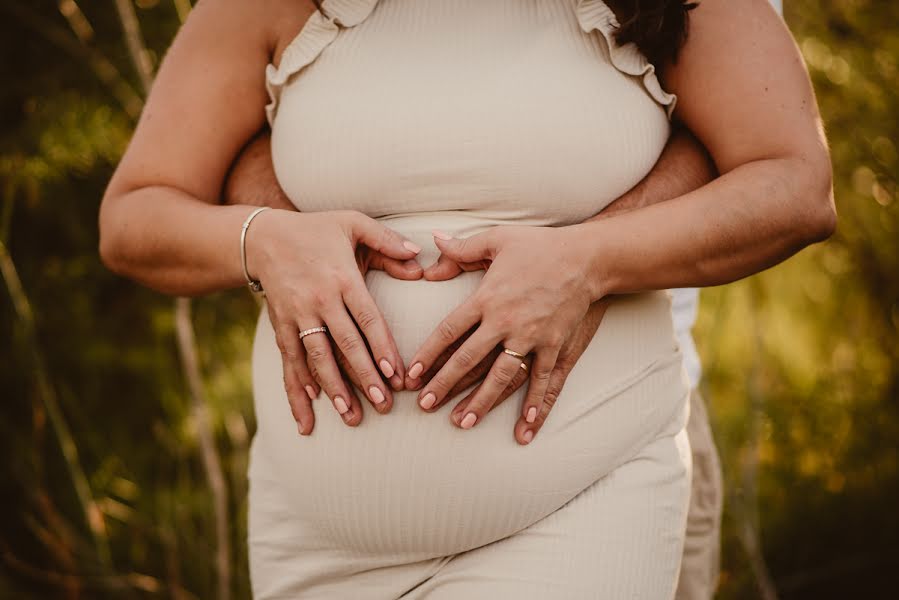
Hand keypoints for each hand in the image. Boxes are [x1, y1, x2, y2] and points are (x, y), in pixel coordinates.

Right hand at [247, 209, 421, 433]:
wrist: (263, 236)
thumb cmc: (317, 229)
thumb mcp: (353, 223)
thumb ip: (386, 240)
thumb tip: (418, 256)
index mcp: (342, 278)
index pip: (367, 319)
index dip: (382, 348)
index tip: (396, 375)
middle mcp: (320, 300)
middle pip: (344, 345)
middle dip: (364, 377)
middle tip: (383, 405)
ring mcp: (297, 315)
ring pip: (317, 358)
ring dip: (333, 389)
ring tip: (350, 416)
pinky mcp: (280, 325)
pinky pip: (290, 359)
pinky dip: (298, 386)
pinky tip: (308, 412)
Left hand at [406, 226, 597, 436]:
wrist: (588, 257)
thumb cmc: (541, 245)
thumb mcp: (498, 239)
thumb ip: (462, 247)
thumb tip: (433, 242)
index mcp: (487, 297)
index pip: (449, 330)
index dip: (428, 353)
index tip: (412, 373)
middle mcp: (506, 321)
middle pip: (468, 359)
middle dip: (444, 384)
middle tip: (425, 405)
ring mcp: (532, 336)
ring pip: (502, 376)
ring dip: (482, 401)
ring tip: (464, 422)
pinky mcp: (556, 345)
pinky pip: (543, 379)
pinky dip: (535, 403)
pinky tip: (525, 427)